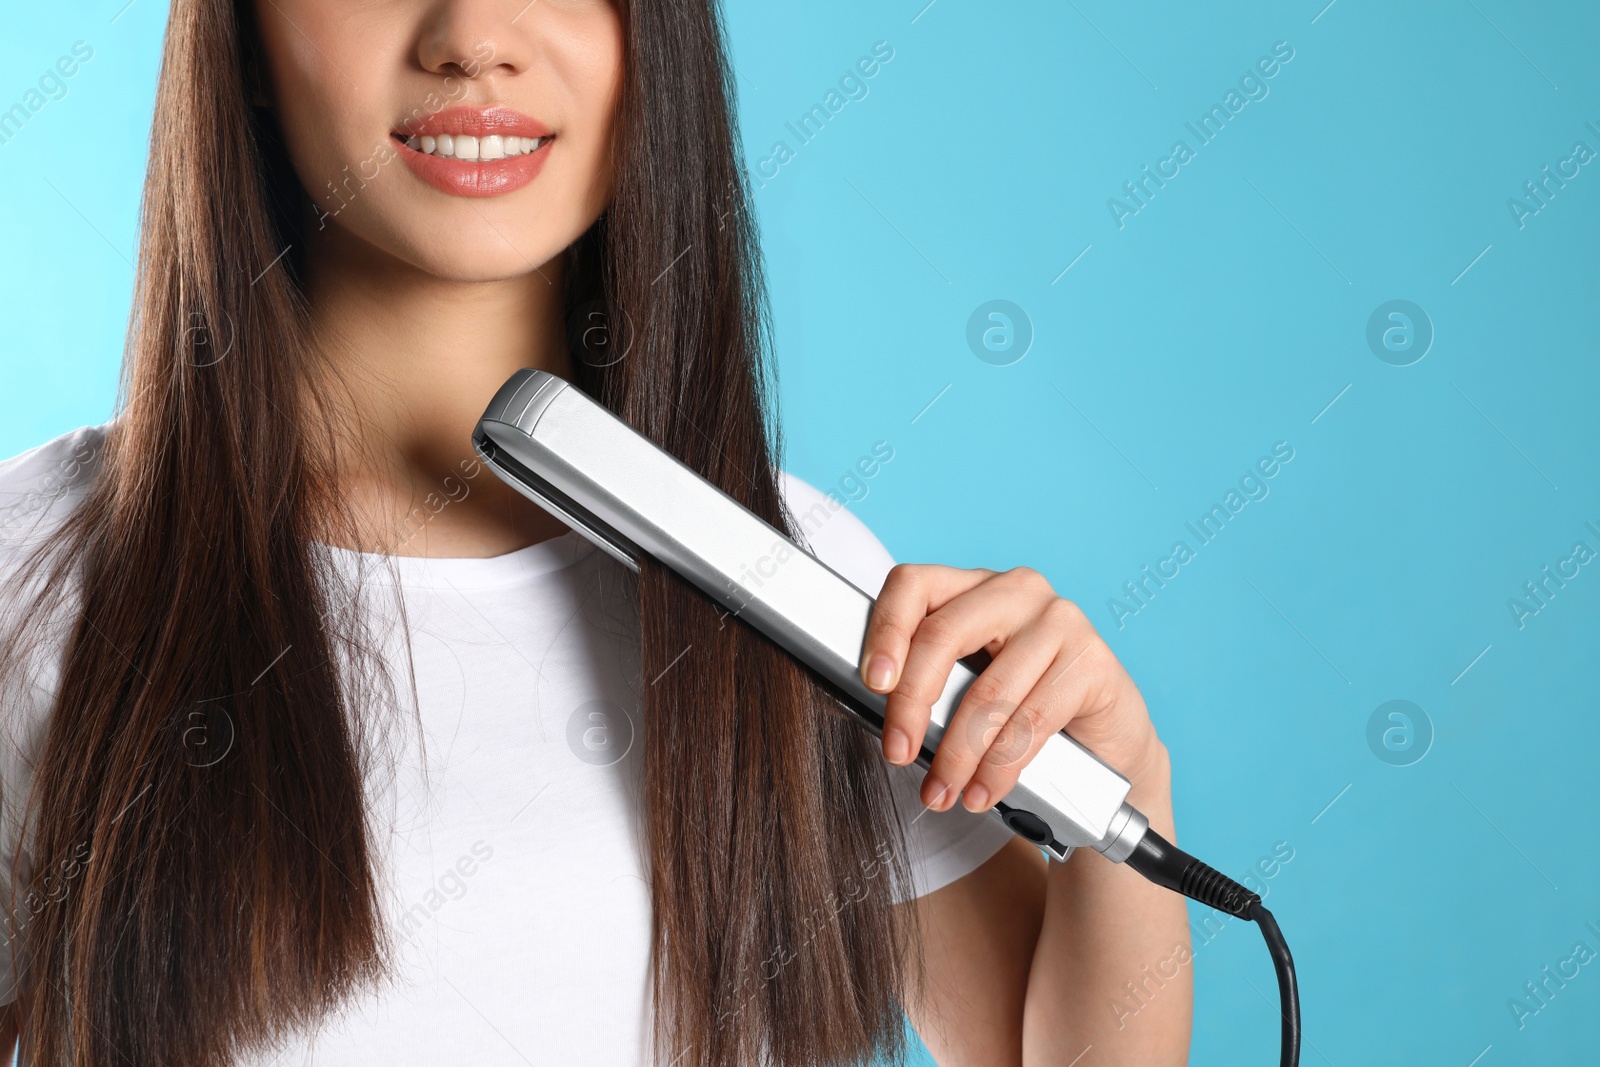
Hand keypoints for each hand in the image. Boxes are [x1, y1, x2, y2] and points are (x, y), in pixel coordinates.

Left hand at [859, 564, 1166, 812]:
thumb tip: (882, 715)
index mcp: (975, 586)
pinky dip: (999, 767)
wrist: (1108, 740)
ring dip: (956, 754)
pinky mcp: (1091, 662)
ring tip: (941, 792)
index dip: (885, 631)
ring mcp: (1059, 621)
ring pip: (987, 691)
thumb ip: (931, 681)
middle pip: (943, 634)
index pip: (914, 585)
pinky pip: (1030, 722)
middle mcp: (1017, 590)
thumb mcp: (971, 682)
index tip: (874, 683)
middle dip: (912, 703)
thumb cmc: (1026, 708)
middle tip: (898, 754)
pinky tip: (983, 792)